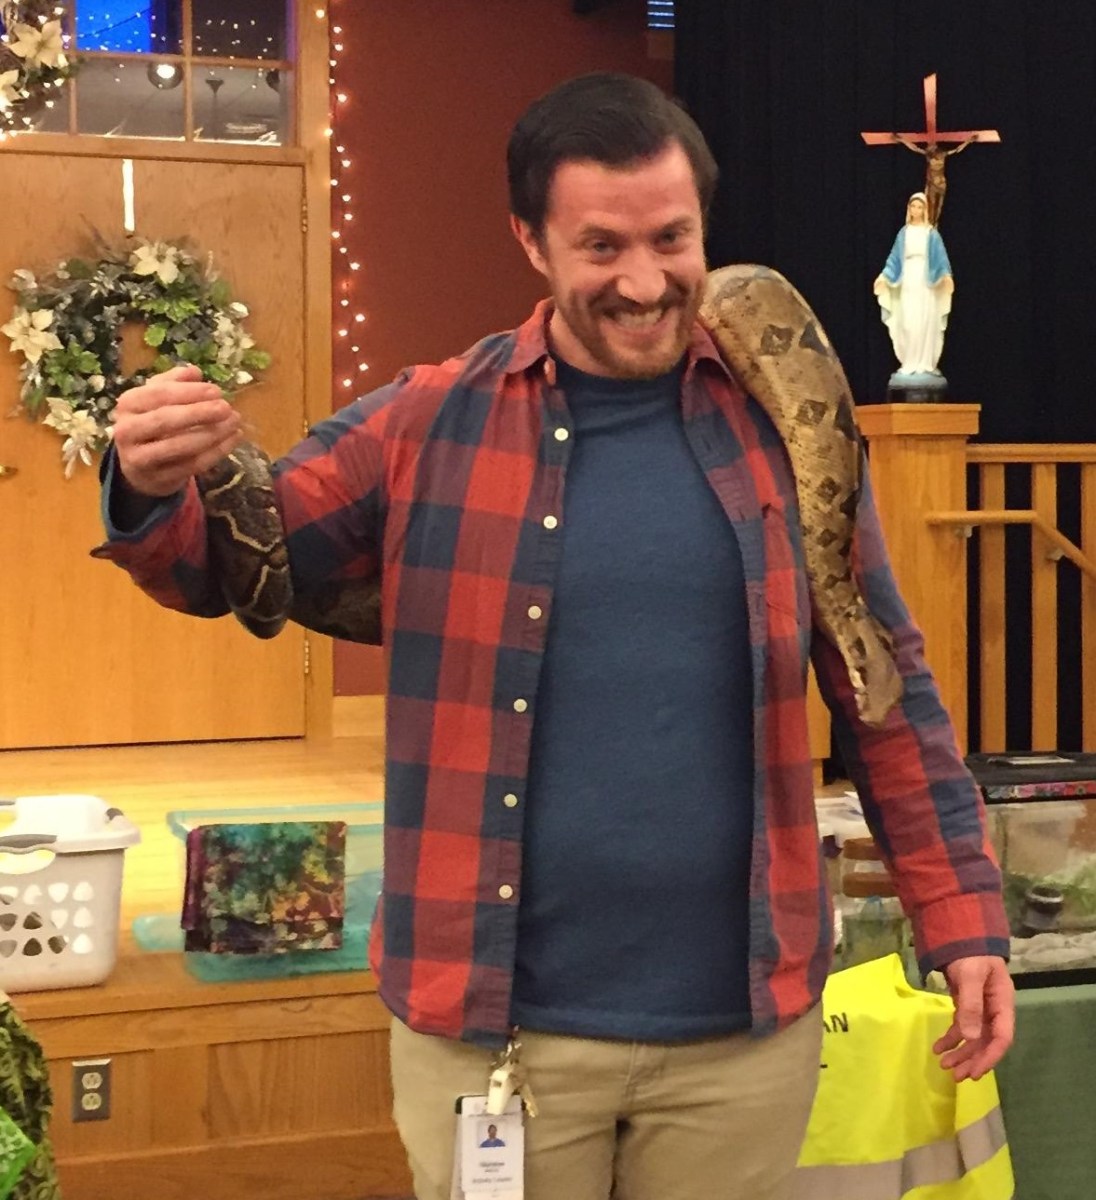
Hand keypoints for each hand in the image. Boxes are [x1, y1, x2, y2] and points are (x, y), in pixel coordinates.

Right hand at [111, 364, 242, 496]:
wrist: (140, 467)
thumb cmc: (152, 424)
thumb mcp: (156, 399)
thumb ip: (173, 382)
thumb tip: (194, 372)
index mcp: (128, 404)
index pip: (158, 394)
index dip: (189, 392)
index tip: (216, 391)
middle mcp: (127, 431)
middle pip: (165, 420)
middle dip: (199, 413)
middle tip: (226, 407)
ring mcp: (140, 458)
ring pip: (180, 446)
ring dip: (212, 434)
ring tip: (234, 422)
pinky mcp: (159, 478)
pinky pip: (192, 465)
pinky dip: (216, 452)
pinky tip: (232, 440)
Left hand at [933, 956, 1014, 1081]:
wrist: (959, 932)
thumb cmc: (970, 952)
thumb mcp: (970, 976)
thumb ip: (971, 1005)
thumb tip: (970, 1037)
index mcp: (1002, 1003)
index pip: (1002, 1037)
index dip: (989, 1057)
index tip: (974, 1072)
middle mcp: (994, 1009)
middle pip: (987, 1042)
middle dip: (972, 1059)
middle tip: (955, 1076)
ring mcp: (981, 1007)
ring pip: (974, 1037)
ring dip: (961, 1052)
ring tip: (944, 1065)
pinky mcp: (967, 1004)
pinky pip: (961, 1026)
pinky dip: (951, 1038)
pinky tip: (938, 1047)